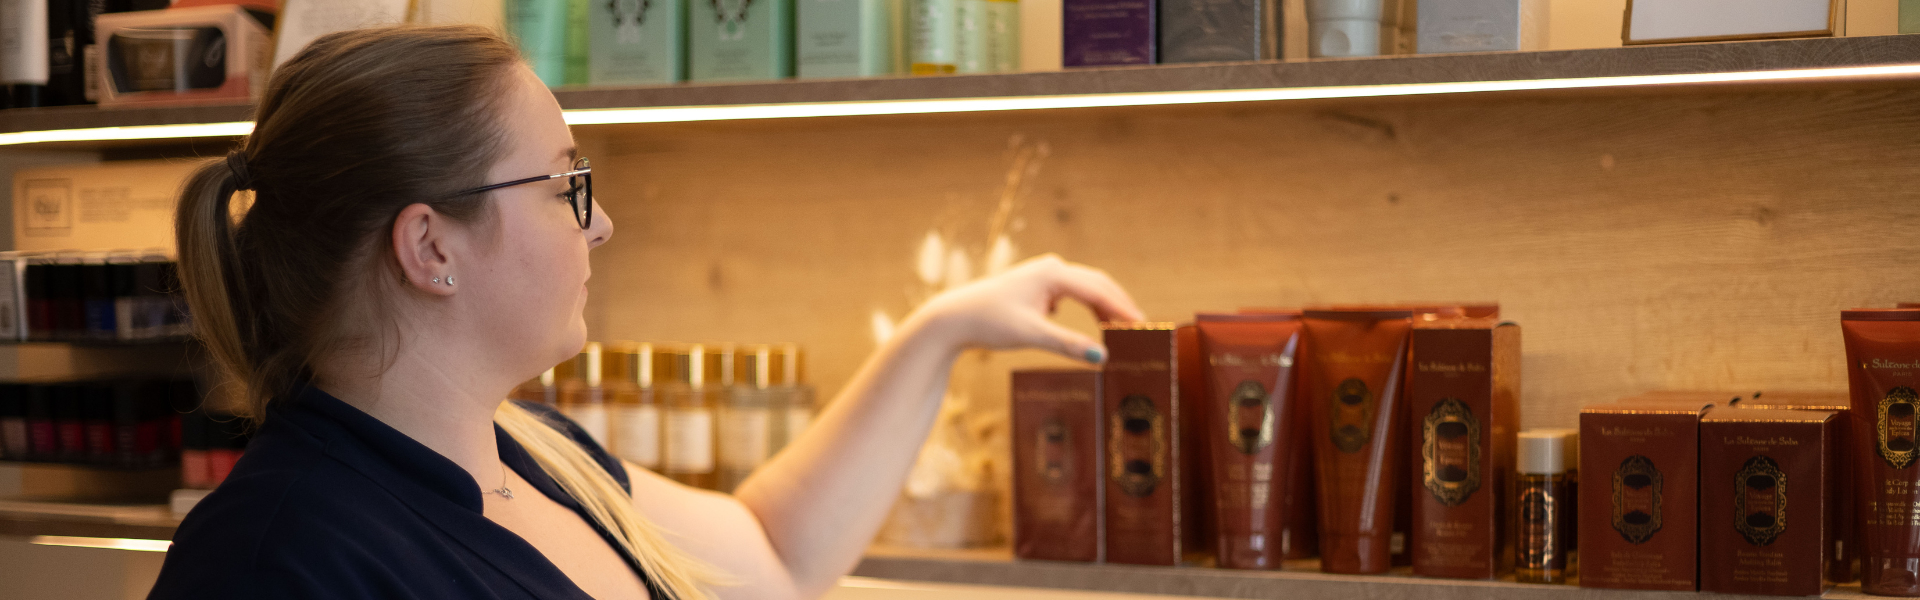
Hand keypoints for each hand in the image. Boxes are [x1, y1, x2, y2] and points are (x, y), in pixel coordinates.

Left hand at [905, 254, 1145, 362]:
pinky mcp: (1038, 285)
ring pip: (1086, 288)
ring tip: (1124, 328)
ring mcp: (1044, 274)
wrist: (954, 317)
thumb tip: (1102, 358)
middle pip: (1097, 284)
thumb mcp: (1031, 335)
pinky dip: (1089, 306)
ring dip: (1105, 306)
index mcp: (1053, 273)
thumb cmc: (989, 322)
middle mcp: (1051, 268)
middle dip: (1119, 305)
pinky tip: (1098, 323)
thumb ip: (1068, 345)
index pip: (1099, 290)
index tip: (1143, 326)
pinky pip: (1073, 293)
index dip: (1123, 309)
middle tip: (1142, 328)